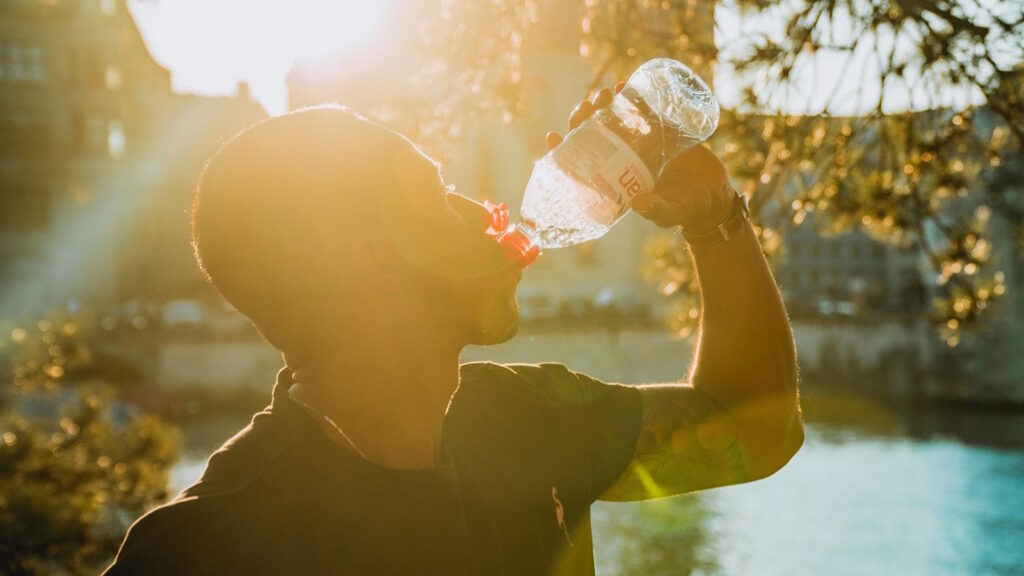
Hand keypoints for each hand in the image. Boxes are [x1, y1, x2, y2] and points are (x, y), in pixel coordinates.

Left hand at [546, 84, 733, 231]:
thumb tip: (638, 203)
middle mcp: (622, 160)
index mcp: (615, 180)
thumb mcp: (669, 211)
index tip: (552, 136)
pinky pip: (640, 110)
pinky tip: (625, 85)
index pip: (580, 164)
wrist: (713, 195)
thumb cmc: (686, 209)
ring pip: (613, 120)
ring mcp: (639, 143)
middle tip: (586, 106)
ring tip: (606, 93)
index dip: (562, 151)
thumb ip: (656, 209)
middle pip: (592, 136)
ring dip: (604, 105)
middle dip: (583, 119)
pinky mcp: (659, 131)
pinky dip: (631, 96)